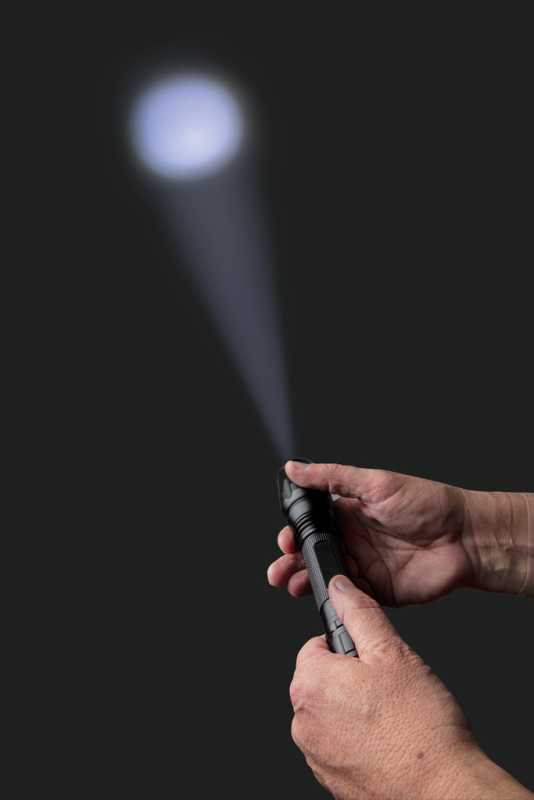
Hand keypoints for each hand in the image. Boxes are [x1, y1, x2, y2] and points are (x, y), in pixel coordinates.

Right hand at [269, 460, 471, 605]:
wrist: (464, 538)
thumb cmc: (427, 504)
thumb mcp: (375, 483)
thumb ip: (332, 478)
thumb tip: (295, 468)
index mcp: (350, 511)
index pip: (312, 523)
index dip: (295, 532)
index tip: (285, 538)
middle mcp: (354, 538)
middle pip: (313, 552)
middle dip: (291, 560)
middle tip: (279, 568)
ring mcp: (364, 565)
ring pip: (325, 575)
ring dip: (303, 579)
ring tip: (290, 583)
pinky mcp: (377, 589)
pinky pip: (347, 596)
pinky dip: (331, 598)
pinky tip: (319, 595)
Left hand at [290, 576, 531, 799]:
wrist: (441, 790)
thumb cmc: (420, 727)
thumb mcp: (392, 652)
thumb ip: (360, 613)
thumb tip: (340, 588)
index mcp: (310, 684)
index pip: (315, 646)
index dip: (349, 648)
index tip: (373, 660)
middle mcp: (303, 721)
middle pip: (322, 680)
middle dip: (352, 679)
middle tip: (390, 689)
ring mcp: (315, 754)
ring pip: (332, 713)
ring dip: (355, 710)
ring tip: (393, 718)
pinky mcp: (330, 778)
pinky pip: (338, 744)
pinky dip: (358, 740)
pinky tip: (389, 742)